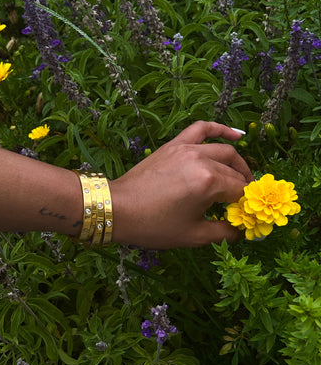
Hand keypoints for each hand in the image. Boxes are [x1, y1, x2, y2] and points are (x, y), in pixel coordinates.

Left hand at [110, 121, 253, 248]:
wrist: (119, 209)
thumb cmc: (154, 225)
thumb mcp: (193, 236)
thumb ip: (224, 232)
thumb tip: (242, 231)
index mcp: (209, 182)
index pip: (240, 190)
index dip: (245, 204)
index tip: (245, 215)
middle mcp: (201, 160)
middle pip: (233, 171)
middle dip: (242, 187)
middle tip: (241, 202)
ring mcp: (187, 148)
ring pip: (223, 150)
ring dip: (237, 163)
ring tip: (242, 176)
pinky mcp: (174, 144)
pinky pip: (201, 129)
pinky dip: (220, 129)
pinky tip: (235, 135)